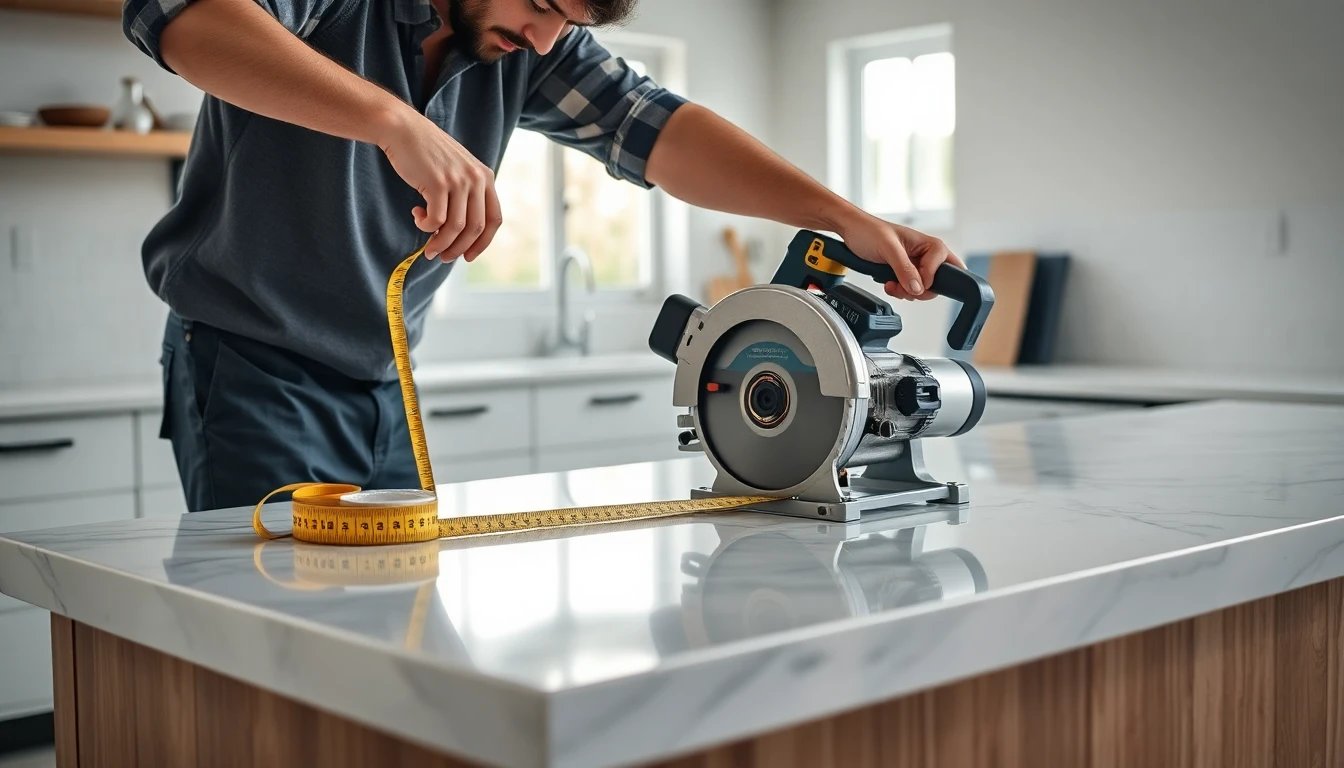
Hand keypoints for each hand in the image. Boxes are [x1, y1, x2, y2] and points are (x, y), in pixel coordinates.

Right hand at [377, 108, 502, 262]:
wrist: (402, 129)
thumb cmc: (425, 153)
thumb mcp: (456, 169)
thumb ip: (464, 193)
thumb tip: (458, 233)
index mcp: (485, 177)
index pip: (494, 219)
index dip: (483, 243)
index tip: (468, 256)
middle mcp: (476, 179)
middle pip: (476, 228)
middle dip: (459, 249)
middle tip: (442, 257)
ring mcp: (458, 181)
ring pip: (455, 228)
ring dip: (440, 244)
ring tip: (428, 248)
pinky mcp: (438, 184)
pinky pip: (436, 220)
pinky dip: (426, 226)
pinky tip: (416, 216)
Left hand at [836, 212, 964, 300]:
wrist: (850, 231)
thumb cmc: (868, 230)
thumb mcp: (888, 249)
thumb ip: (904, 269)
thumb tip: (918, 288)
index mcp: (928, 243)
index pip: (945, 267)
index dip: (931, 278)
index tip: (915, 282)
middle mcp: (924, 254)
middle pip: (937, 281)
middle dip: (919, 289)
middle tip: (902, 286)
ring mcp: (914, 264)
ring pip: (922, 288)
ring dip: (906, 291)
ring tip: (891, 284)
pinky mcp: (902, 272)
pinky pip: (909, 288)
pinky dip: (899, 291)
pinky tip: (888, 284)